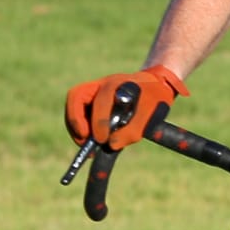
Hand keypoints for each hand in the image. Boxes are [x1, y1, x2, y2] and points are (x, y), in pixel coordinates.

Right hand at [64, 64, 188, 148]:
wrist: (155, 85)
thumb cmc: (154, 99)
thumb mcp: (151, 115)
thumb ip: (133, 131)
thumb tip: (112, 145)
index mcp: (116, 84)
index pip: (101, 101)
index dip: (99, 122)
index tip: (102, 141)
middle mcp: (101, 84)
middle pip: (76, 96)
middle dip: (76, 120)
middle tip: (84, 140)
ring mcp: (94, 91)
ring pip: (74, 104)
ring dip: (75, 126)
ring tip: (85, 144)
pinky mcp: (91, 100)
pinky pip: (78, 112)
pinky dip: (79, 127)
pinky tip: (89, 140)